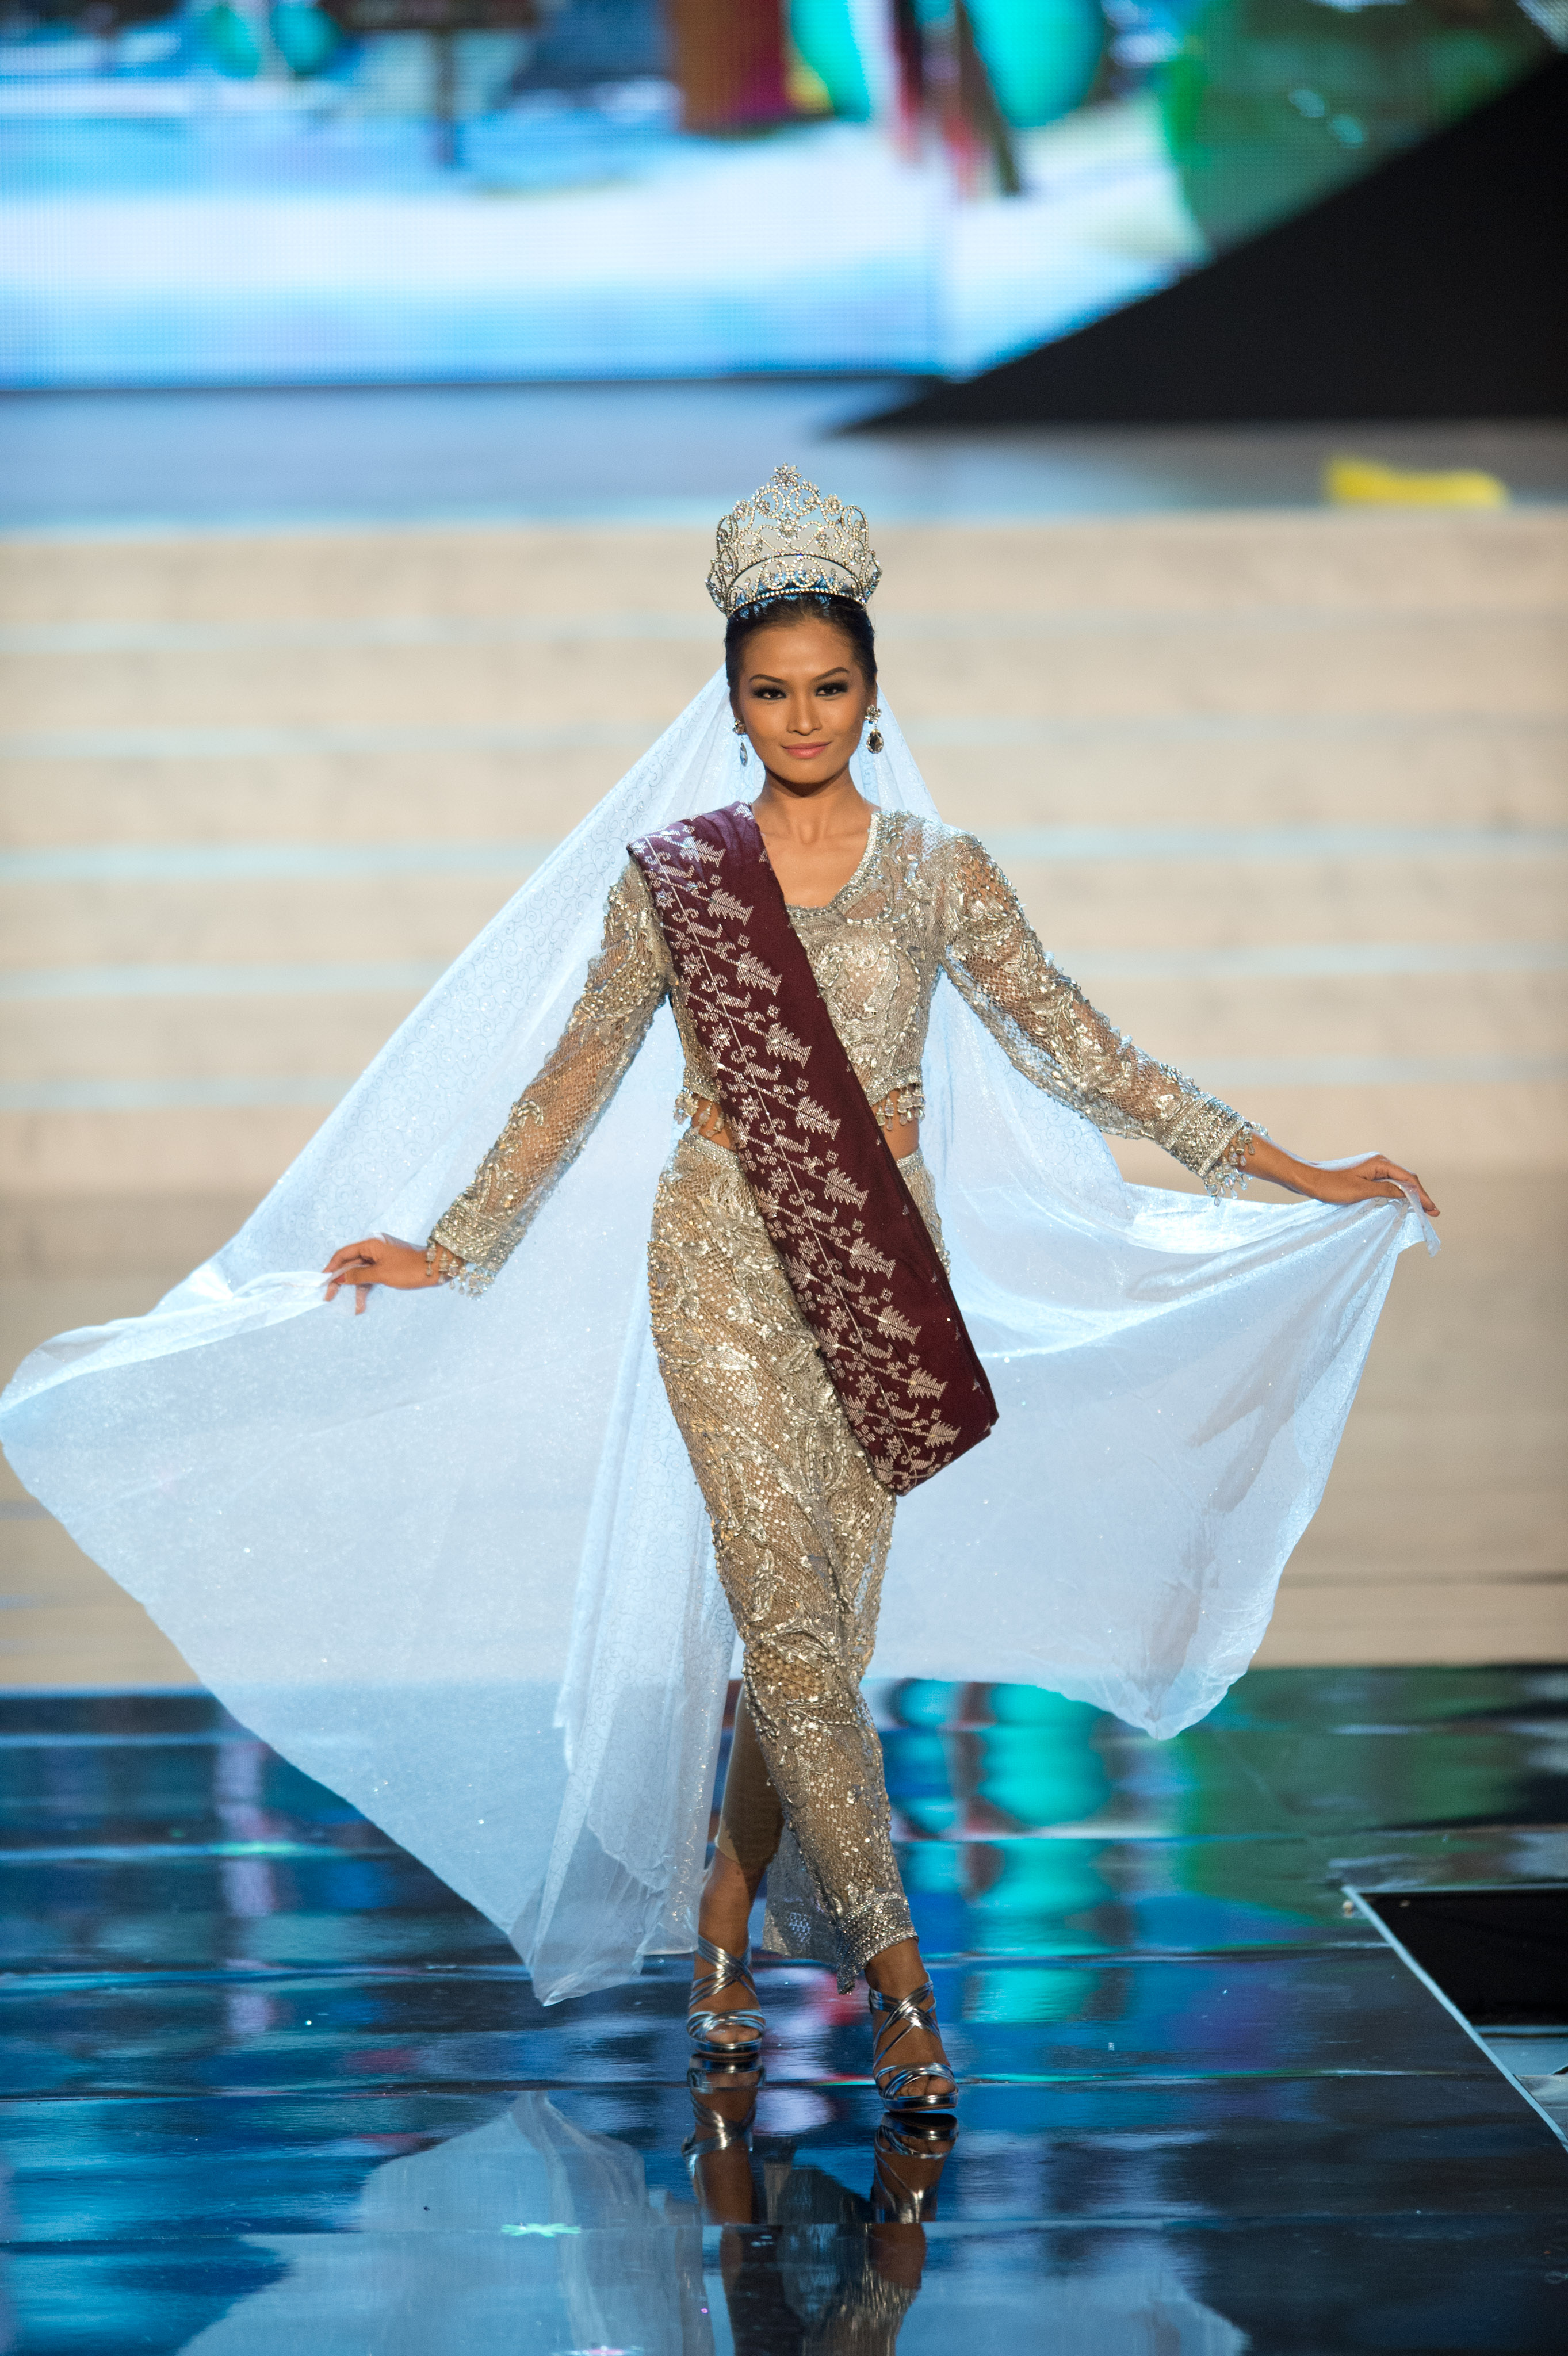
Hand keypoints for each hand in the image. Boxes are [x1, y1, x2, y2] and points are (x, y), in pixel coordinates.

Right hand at [323, 1235, 444, 1314]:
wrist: (438, 1268)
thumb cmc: (410, 1269)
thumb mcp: (381, 1274)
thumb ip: (358, 1275)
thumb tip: (339, 1278)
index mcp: (370, 1243)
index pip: (343, 1254)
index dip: (331, 1268)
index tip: (321, 1281)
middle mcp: (373, 1248)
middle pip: (350, 1264)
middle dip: (341, 1281)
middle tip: (329, 1297)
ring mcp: (381, 1257)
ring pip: (361, 1273)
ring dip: (357, 1290)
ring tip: (355, 1309)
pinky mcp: (388, 1266)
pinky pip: (372, 1276)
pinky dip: (368, 1288)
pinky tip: (363, 1305)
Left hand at [1246, 1138, 1438, 1217]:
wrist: (1308, 1179)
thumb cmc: (1331, 1186)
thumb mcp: (1361, 1192)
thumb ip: (1386, 1192)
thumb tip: (1407, 1194)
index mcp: (1379, 1163)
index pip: (1408, 1179)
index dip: (1422, 1195)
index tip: (1433, 1210)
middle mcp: (1378, 1162)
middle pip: (1406, 1179)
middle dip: (1420, 1195)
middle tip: (1432, 1212)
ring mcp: (1371, 1168)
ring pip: (1397, 1181)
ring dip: (1410, 1195)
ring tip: (1422, 1209)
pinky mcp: (1365, 1175)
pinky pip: (1388, 1183)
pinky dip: (1398, 1193)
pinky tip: (1402, 1203)